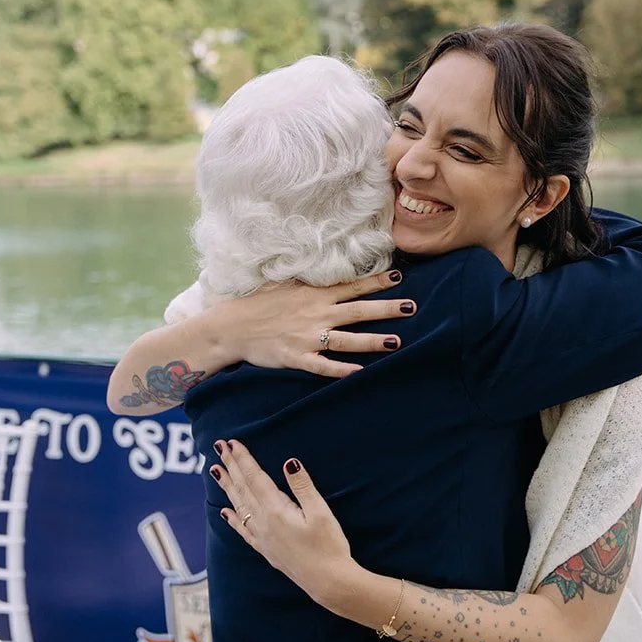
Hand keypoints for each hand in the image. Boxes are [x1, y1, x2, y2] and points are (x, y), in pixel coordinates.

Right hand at [210, 269, 415, 377]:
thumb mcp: (284, 284)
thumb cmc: (257, 304)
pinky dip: (341, 370)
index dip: (376, 282)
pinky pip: (322, 366)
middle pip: (358, 311)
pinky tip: (360, 373)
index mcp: (313, 294)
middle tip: (411, 307)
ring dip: (372, 341)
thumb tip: (329, 269)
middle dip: (386, 309)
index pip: (352, 286)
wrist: (230, 327)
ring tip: (396, 342)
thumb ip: (309, 280)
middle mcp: (314, 314)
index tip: (398, 277)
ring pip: (347, 340)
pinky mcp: (295, 357)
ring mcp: (306, 337)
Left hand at [213, 438, 354, 607]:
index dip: (243, 459)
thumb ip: (303, 487)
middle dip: (231, 466)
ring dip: (228, 487)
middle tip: (219, 446)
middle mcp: (264, 524)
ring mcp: (263, 538)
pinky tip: (226, 512)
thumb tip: (289, 462)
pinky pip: (243, 530)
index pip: (255, 478)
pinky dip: (233, 519)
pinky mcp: (267, 550)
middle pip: (243, 489)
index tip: (232, 443)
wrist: (329, 582)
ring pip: (239, 507)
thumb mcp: (320, 512)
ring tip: (215, 471)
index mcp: (276, 511)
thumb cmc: (329, 546)